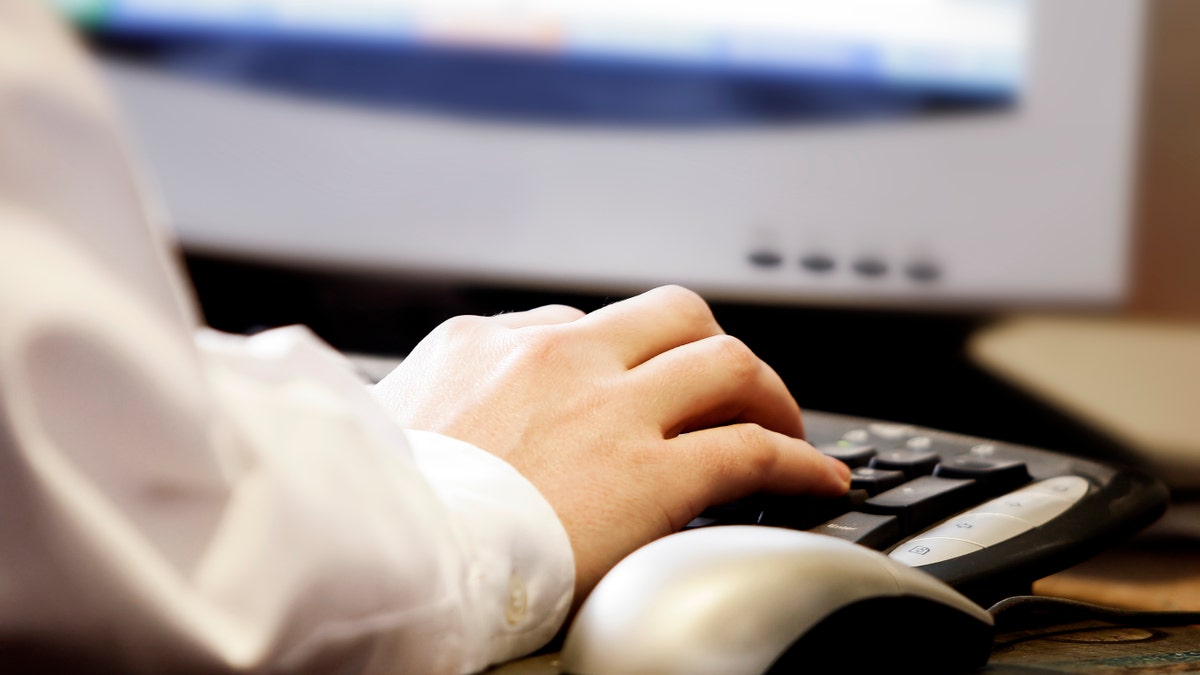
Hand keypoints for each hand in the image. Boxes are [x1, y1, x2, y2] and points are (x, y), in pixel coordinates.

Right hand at [372, 286, 849, 601]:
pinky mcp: (650, 473)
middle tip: (728, 389)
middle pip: (673, 316)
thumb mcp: (383, 422)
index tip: (642, 389)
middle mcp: (557, 357)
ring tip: (784, 429)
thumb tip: (439, 409)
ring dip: (766, 395)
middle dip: (711, 348)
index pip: (584, 325)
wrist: (372, 552)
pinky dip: (797, 462)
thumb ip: (428, 399)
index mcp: (486, 343)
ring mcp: (610, 409)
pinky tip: (816, 482)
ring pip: (726, 365)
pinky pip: (751, 449)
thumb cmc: (371, 503)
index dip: (627, 360)